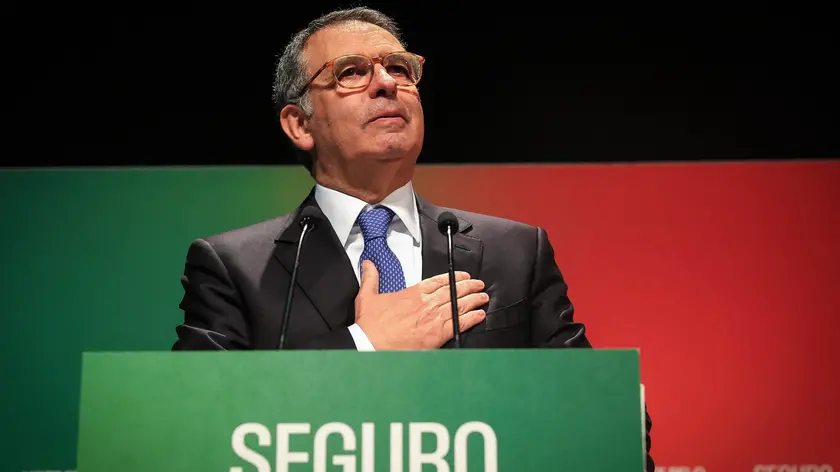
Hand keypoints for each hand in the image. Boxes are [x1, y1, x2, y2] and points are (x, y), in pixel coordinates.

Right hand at [354, 260, 487, 349]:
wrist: (371, 344)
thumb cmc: (370, 325)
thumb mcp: (367, 296)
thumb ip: (371, 278)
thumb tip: (368, 264)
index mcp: (413, 293)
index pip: (438, 281)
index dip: (453, 278)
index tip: (463, 277)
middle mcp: (426, 303)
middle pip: (453, 291)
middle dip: (469, 287)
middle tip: (478, 285)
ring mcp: (434, 318)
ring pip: (459, 305)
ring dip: (473, 300)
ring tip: (483, 297)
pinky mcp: (437, 334)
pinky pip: (460, 324)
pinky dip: (471, 319)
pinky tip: (479, 315)